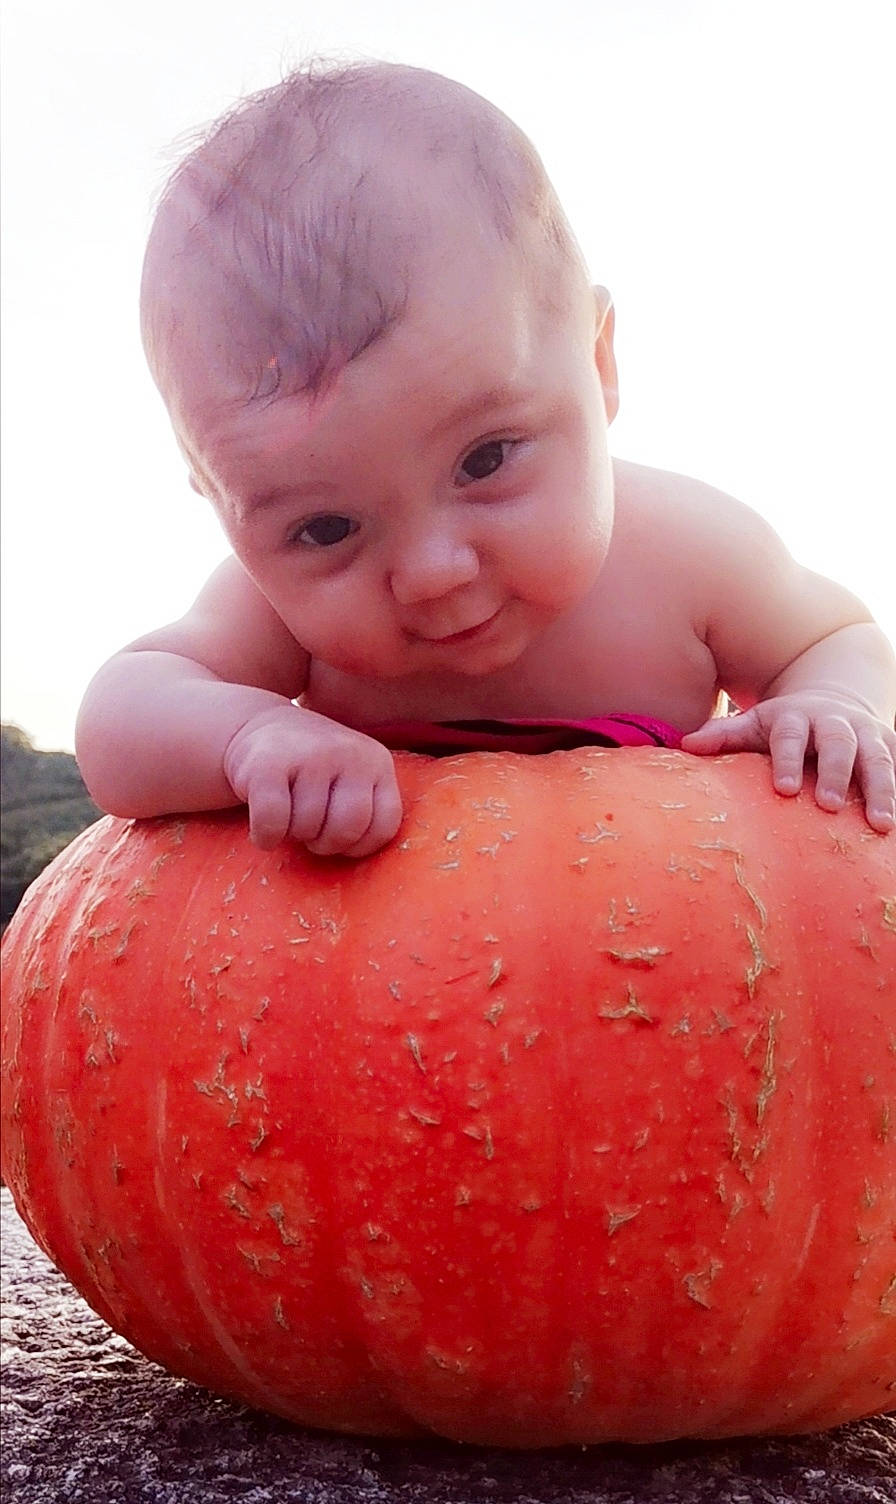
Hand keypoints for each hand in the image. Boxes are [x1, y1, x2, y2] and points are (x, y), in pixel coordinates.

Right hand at [223, 707, 402, 855]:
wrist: (257, 727)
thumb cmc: (310, 772)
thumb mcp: (350, 780)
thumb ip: (366, 810)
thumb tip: (368, 868)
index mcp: (377, 762)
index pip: (384, 826)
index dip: (358, 845)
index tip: (337, 836)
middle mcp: (350, 753)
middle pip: (348, 830)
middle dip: (325, 843)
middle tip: (309, 830)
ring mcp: (311, 754)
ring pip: (307, 827)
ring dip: (292, 835)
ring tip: (287, 814)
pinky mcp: (269, 762)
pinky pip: (273, 821)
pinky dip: (264, 836)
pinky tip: (262, 827)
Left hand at [681, 693, 895, 833]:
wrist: (831, 700)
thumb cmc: (783, 726)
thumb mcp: (754, 723)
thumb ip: (724, 735)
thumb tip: (686, 745)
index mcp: (796, 717)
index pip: (790, 737)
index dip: (787, 761)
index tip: (784, 790)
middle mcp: (835, 722)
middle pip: (839, 744)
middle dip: (837, 774)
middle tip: (830, 807)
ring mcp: (867, 734)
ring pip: (878, 759)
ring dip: (882, 790)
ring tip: (881, 826)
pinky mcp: (890, 746)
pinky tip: (894, 829)